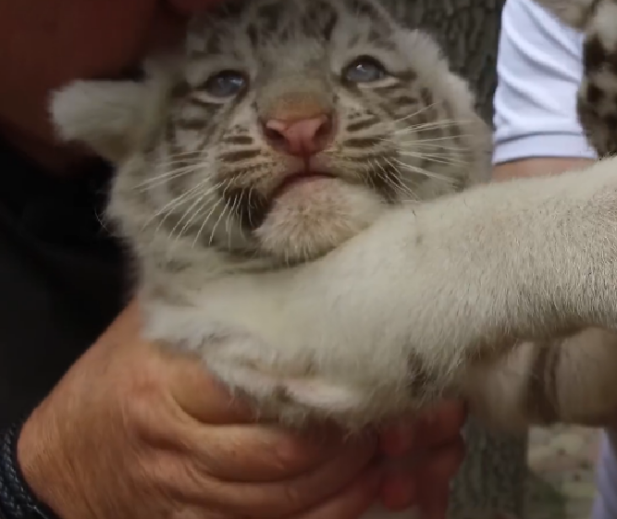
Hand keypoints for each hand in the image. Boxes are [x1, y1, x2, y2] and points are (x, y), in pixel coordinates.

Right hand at [17, 304, 465, 518]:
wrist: (71, 453)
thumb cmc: (129, 371)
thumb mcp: (166, 316)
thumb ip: (232, 294)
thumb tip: (328, 250)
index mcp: (175, 373)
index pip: (271, 385)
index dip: (340, 384)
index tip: (388, 371)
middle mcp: (179, 437)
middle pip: (292, 451)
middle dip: (363, 438)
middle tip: (419, 415)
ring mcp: (190, 489)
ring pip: (294, 496)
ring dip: (360, 477)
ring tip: (408, 449)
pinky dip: (335, 511)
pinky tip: (372, 487)